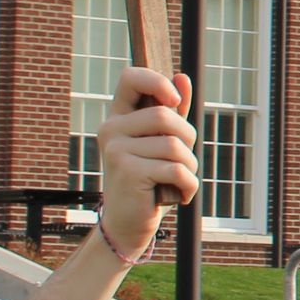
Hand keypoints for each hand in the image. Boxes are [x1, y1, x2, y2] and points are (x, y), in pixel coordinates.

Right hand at [95, 70, 198, 260]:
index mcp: (118, 117)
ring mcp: (115, 150)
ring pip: (174, 146)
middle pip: (165, 116)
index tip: (174, 101)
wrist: (128, 223)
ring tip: (176, 181)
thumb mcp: (162, 142)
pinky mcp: (126, 171)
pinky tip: (178, 196)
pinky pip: (176, 170)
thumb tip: (182, 77)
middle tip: (182, 160)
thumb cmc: (149, 179)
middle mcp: (111, 129)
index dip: (157, 82)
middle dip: (187, 139)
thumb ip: (172, 112)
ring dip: (189, 166)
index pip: (131, 77)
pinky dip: (189, 185)